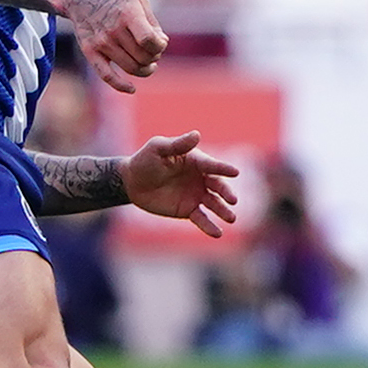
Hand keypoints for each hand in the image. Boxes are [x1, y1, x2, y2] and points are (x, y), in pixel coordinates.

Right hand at [58, 0, 167, 93]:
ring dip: (144, 69)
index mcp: (128, 13)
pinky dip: (121, 85)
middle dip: (154, 57)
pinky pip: (106, 76)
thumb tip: (162, 44)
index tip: (160, 43)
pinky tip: (131, 89)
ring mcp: (101, 42)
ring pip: (131, 68)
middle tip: (152, 52)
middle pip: (143, 57)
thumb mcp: (138, 0)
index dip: (160, 47)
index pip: (149, 40)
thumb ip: (152, 23)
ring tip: (147, 64)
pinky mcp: (90, 51)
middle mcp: (113, 29)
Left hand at [120, 131, 240, 237]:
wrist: (132, 182)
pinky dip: (209, 226)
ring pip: (213, 203)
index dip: (223, 168)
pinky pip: (201, 218)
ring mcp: (196, 195)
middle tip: (233, 200)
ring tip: (231, 218)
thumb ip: (177, 144)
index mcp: (196, 161)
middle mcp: (200, 178)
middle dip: (226, 192)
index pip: (211, 165)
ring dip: (223, 210)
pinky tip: (217, 233)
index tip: (235, 172)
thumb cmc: (146, 160)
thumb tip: (196, 134)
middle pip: (217, 185)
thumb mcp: (158, 149)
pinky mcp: (188, 209)